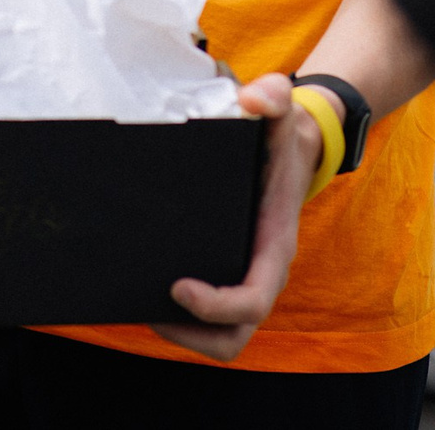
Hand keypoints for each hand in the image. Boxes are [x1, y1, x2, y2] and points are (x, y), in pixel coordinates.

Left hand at [151, 74, 322, 362]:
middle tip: (151, 312)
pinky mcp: (227, 273)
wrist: (291, 148)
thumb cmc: (280, 137)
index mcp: (275, 247)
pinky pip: (208, 317)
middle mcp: (261, 273)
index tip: (177, 286)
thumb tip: (253, 98)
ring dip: (182, 334)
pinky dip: (181, 318)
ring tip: (143, 308)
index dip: (216, 306)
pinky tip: (148, 288)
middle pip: (234, 336)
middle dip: (191, 336)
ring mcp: (244, 277)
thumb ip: (271, 98)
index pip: (253, 300)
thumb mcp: (280, 113)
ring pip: (220, 336)